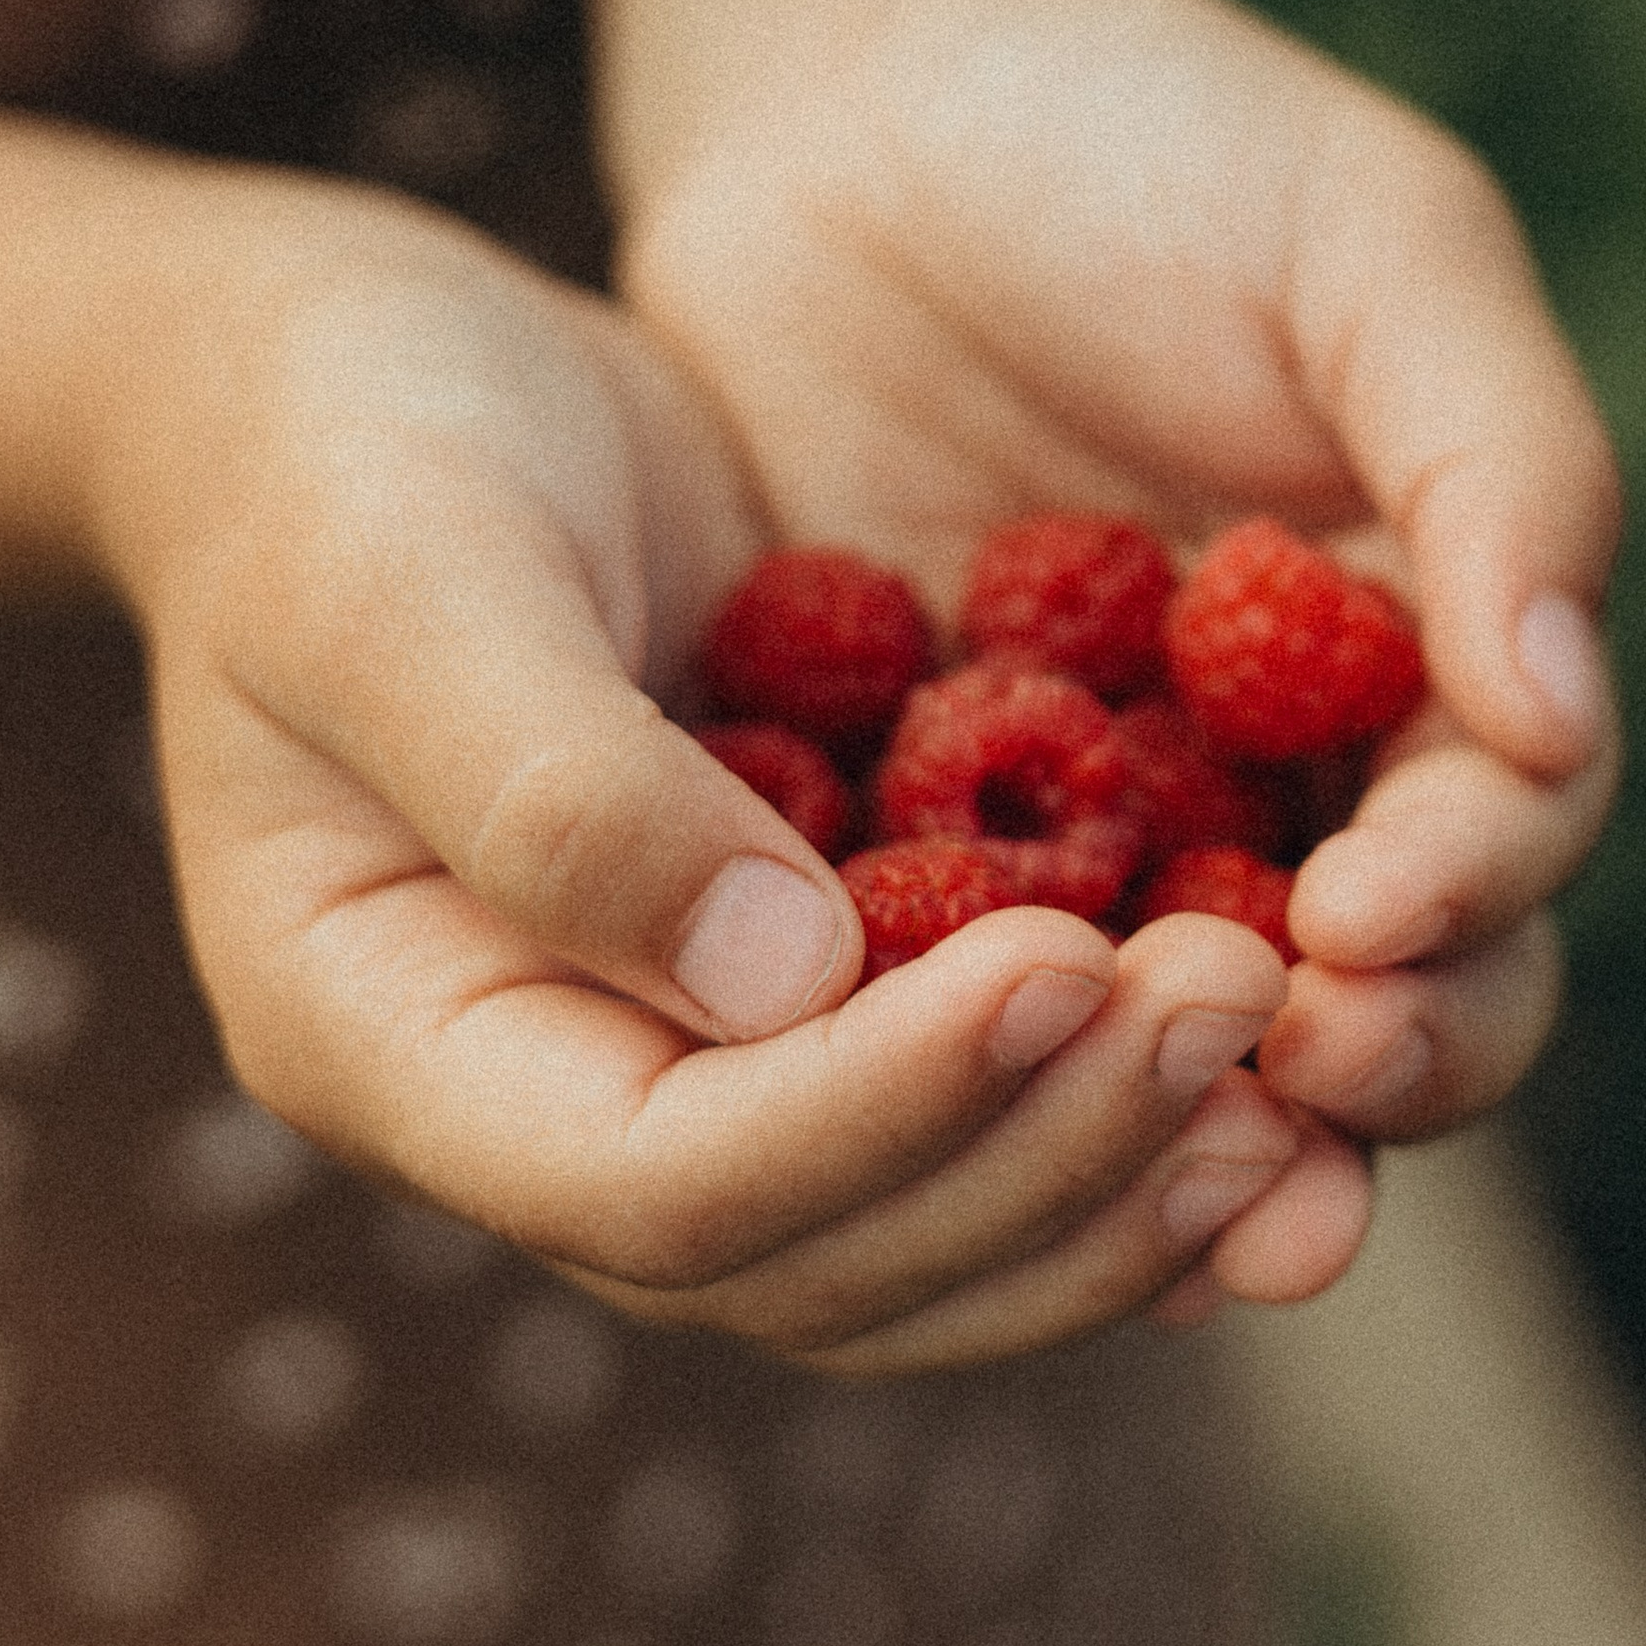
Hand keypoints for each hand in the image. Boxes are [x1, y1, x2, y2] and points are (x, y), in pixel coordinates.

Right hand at [92, 175, 1315, 1374]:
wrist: (381, 387)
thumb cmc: (351, 450)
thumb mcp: (401, 575)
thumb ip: (558, 783)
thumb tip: (789, 979)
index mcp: (396, 1035)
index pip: (659, 1185)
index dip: (876, 1110)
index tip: (1067, 965)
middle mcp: (550, 1098)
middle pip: (820, 1259)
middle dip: (1043, 1150)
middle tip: (1237, 998)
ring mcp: (684, 1060)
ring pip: (923, 1235)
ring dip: (1115, 1169)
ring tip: (1294, 1054)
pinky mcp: (810, 985)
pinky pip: (977, 1115)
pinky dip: (1120, 1107)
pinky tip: (1280, 1047)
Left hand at [615, 0, 1624, 1318]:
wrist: (864, 85)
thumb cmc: (1150, 128)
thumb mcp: (1371, 239)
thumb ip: (1500, 459)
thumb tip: (1562, 716)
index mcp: (1427, 643)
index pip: (1502, 835)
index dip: (1463, 907)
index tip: (1367, 926)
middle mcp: (1280, 765)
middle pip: (1374, 986)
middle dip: (1353, 1055)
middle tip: (1280, 1071)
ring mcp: (1090, 811)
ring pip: (1164, 1024)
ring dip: (1160, 1108)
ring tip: (1116, 1151)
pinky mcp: (900, 824)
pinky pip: (936, 971)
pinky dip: (939, 1044)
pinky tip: (899, 1089)